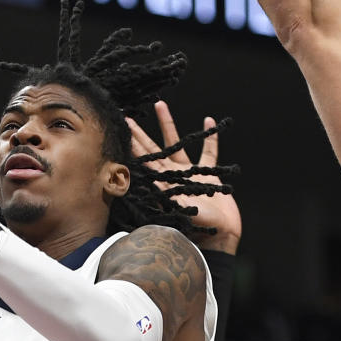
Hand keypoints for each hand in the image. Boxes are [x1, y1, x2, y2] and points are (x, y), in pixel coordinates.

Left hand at [127, 101, 241, 253]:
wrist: (219, 235)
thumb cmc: (198, 228)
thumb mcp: (177, 209)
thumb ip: (163, 194)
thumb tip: (148, 181)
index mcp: (163, 184)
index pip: (143, 160)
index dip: (132, 145)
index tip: (120, 128)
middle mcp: (172, 176)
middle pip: (153, 148)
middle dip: (140, 132)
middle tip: (127, 114)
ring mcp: (190, 174)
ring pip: (176, 143)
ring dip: (168, 124)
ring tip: (159, 104)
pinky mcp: (208, 175)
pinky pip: (209, 152)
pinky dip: (210, 138)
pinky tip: (209, 121)